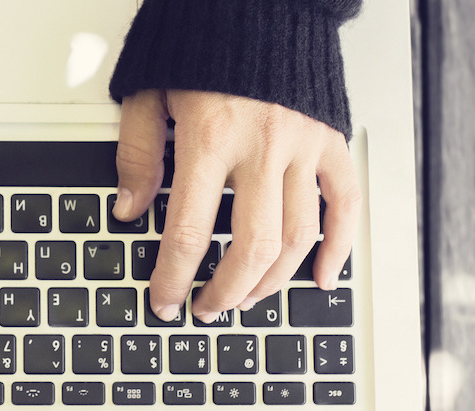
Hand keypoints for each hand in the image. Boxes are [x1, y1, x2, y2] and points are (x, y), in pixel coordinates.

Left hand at [112, 90, 360, 322]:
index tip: (164, 299)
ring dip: (271, 280)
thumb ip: (137, 154)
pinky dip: (338, 247)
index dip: (174, 276)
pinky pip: (345, 203)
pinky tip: (320, 278)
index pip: (190, 230)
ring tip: (245, 298)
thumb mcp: (148, 92)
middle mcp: (262, 146)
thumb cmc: (199, 38)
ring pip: (298, 235)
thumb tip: (129, 210)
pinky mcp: (331, 139)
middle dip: (226, 290)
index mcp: (211, 136)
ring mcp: (303, 145)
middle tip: (205, 309)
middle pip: (252, 246)